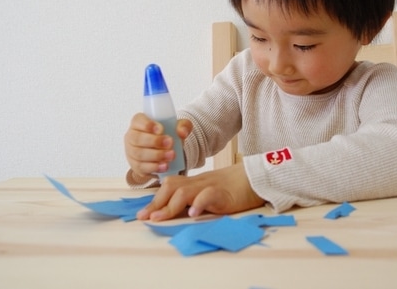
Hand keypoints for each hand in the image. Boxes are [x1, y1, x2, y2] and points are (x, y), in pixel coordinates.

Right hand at [124, 113, 191, 177]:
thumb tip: (182, 132)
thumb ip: (183, 126)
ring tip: (171, 155)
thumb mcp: (178, 127)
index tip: (161, 129)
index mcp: (139, 122)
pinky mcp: (136, 166)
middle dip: (154, 141)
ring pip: (139, 154)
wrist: (166, 151)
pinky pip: (141, 167)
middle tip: (170, 142)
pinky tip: (165, 166)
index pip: (138, 120)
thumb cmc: (168, 134)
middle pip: (137, 139)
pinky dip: (154, 167)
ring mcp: (132, 152)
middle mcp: (132, 136)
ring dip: (156, 155)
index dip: (147, 125)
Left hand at [136, 162, 264, 220]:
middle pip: (171, 187)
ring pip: (184, 192)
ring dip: (170, 206)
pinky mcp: (223, 192)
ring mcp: (209, 186)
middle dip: (156, 203)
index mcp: (193, 183)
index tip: (142, 214)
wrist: (254, 178)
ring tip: (160, 218)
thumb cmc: (232, 188)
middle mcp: (198, 183)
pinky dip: (198, 204)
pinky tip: (193, 214)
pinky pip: (208, 195)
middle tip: (146, 217)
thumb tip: (174, 214)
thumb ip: (193, 199)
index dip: (154, 200)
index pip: (169, 187)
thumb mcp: (208, 192)